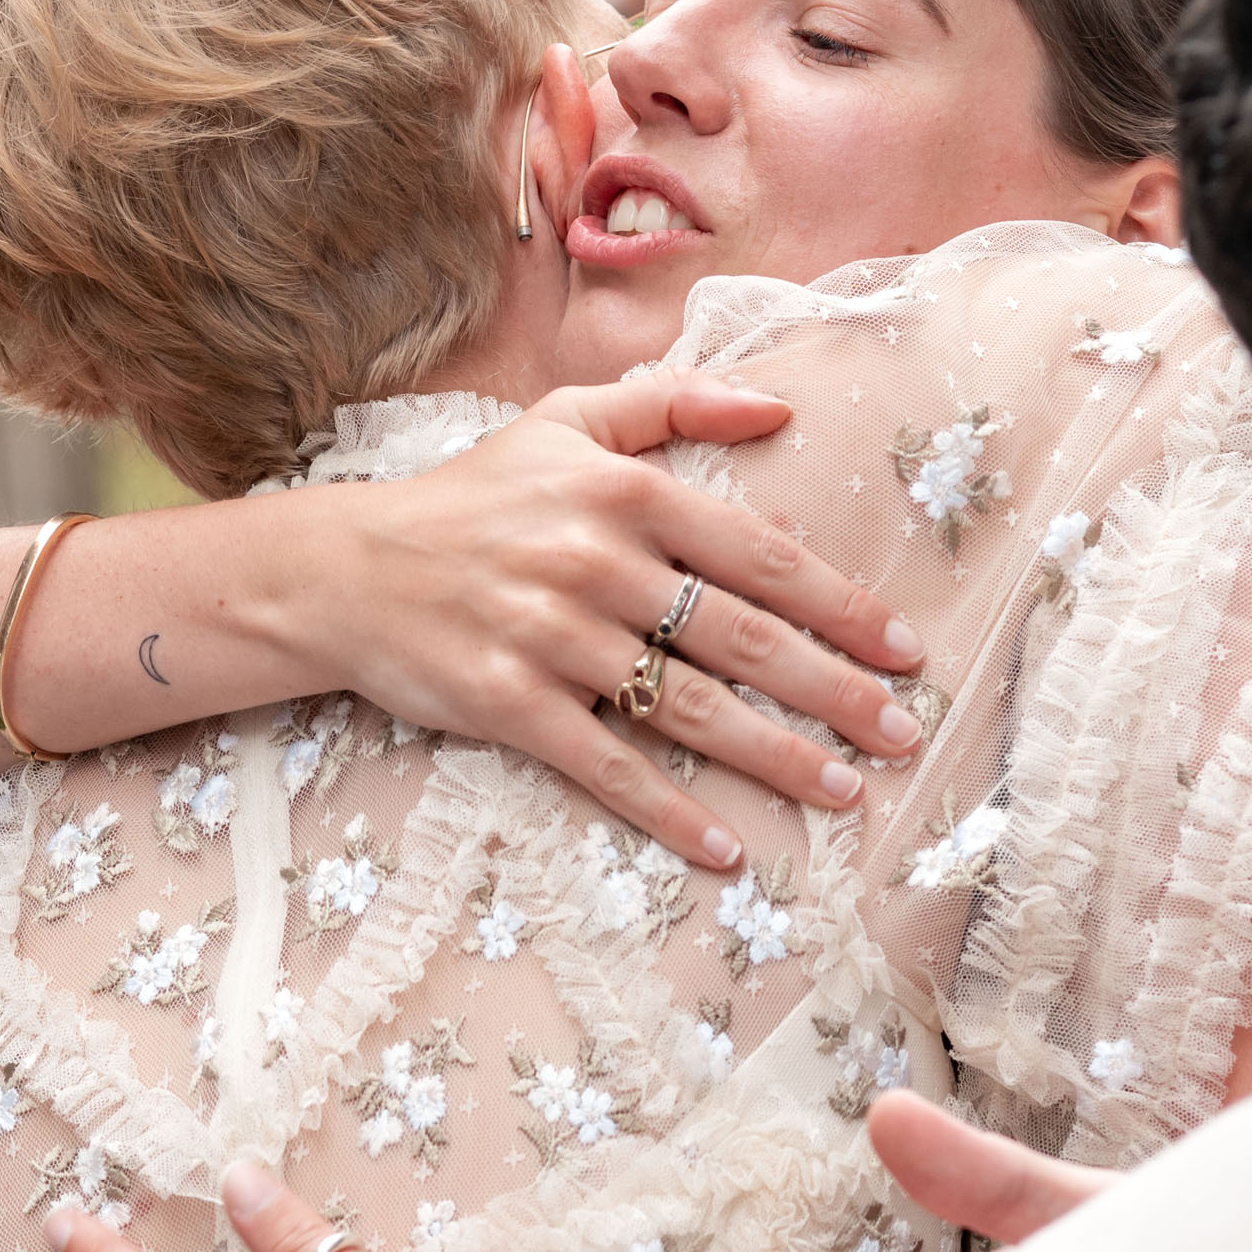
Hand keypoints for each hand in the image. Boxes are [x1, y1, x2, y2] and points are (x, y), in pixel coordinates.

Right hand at [291, 367, 925, 867]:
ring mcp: (553, 638)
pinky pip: (606, 765)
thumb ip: (674, 404)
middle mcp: (597, 563)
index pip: (760, 554)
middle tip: (903, 734)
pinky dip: (668, 811)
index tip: (905, 648)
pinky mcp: (511, 703)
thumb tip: (781, 406)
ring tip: (846, 791)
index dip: (841, 605)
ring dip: (776, 757)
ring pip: (688, 708)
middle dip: (835, 692)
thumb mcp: (568, 422)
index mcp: (625, 494)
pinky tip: (725, 848)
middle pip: (743, 639)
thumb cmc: (474, 495)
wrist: (346, 568)